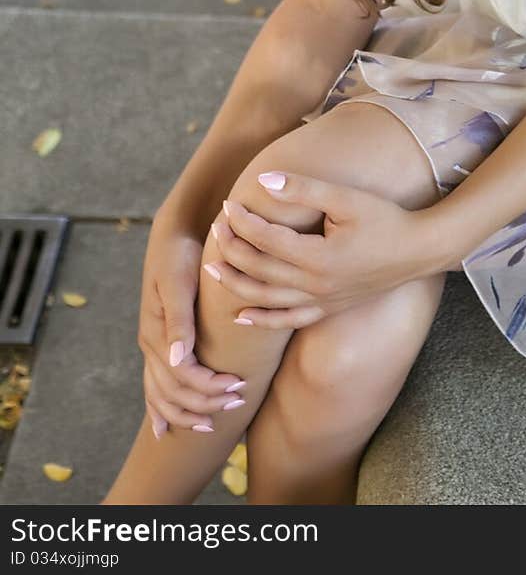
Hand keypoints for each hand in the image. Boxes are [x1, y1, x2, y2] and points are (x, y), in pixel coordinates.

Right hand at [137, 218, 247, 437]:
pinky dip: (160, 410)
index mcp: (156, 333)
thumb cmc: (180, 254)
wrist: (174, 232)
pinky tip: (165, 430)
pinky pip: (155, 386)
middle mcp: (151, 344)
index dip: (208, 387)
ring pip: (161, 395)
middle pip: (172, 392)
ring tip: (213, 422)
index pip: (181, 377)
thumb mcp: (178, 281)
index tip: (239, 387)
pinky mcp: (160, 341)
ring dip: (186, 412)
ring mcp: (153, 345)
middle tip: (237, 403)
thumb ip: (178, 320)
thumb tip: (176, 359)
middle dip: (203, 403)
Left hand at [208, 173, 438, 327]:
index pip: (266, 240)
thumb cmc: (386, 218)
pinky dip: (262, 320)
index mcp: (318, 257)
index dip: (242, 222)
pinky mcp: (328, 309)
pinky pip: (288, 321)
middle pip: (260, 269)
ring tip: (212, 269)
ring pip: (267, 299)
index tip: (227, 204)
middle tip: (215, 229)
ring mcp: (321, 301)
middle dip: (233, 250)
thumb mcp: (346, 198)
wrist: (420, 249)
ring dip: (237, 284)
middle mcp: (316, 285)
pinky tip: (240, 315)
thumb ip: (304, 189)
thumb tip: (263, 179)